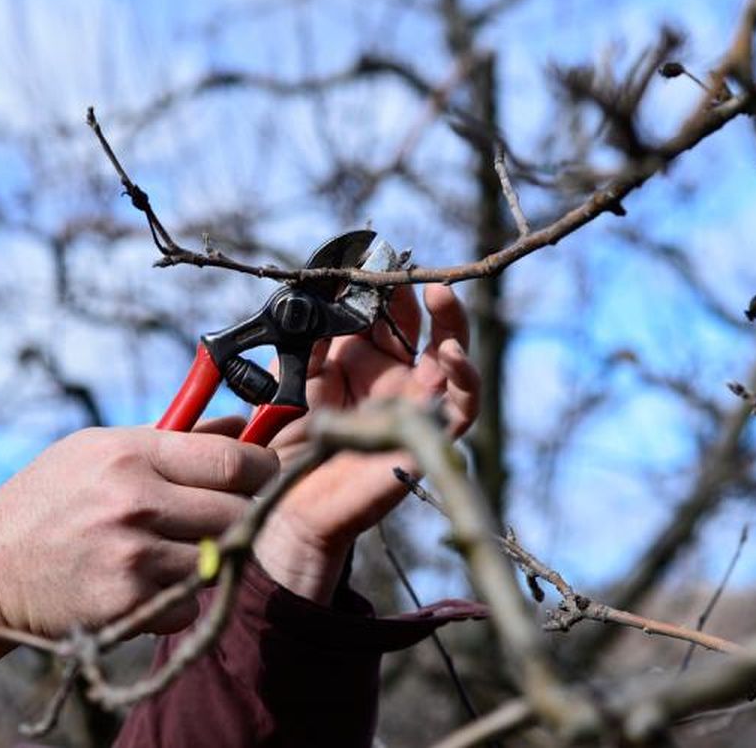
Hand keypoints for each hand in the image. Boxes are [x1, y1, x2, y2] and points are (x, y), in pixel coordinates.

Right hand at [0, 425, 276, 676]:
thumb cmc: (49, 498)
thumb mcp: (101, 448)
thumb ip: (175, 438)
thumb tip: (244, 425)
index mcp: (132, 454)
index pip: (234, 461)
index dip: (263, 470)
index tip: (264, 475)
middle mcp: (136, 502)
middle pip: (238, 512)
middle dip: (244, 515)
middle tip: (227, 517)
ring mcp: (133, 556)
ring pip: (221, 559)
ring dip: (213, 557)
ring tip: (179, 548)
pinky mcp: (127, 604)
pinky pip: (190, 603)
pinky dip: (180, 598)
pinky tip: (149, 582)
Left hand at [254, 283, 479, 603]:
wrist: (289, 499)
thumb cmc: (290, 440)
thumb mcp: (291, 377)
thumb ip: (307, 339)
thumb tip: (318, 295)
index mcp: (362, 359)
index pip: (383, 311)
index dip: (381, 285)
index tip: (372, 256)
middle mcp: (394, 376)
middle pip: (423, 326)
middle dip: (419, 294)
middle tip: (406, 270)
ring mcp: (415, 405)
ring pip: (454, 358)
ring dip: (452, 324)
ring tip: (439, 294)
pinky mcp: (429, 436)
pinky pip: (463, 408)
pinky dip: (466, 379)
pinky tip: (452, 355)